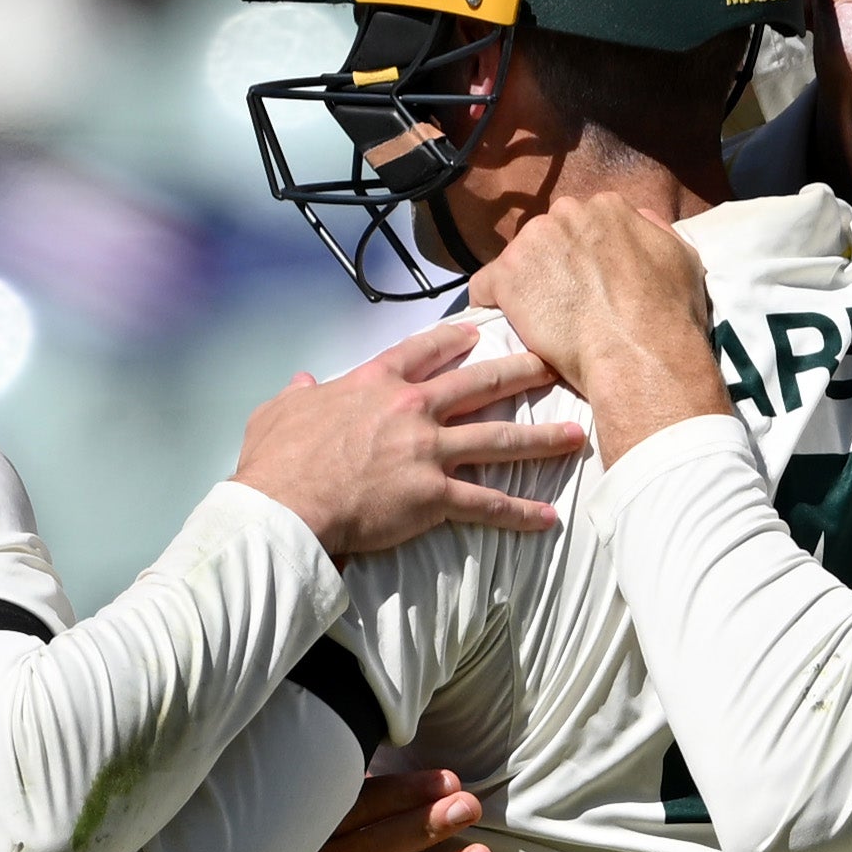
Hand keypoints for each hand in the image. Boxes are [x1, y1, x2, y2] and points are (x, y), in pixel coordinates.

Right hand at [230, 324, 587, 559]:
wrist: (285, 505)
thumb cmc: (276, 461)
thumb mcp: (279, 412)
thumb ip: (298, 394)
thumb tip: (301, 382)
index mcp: (374, 385)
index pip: (422, 352)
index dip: (453, 340)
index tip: (477, 333)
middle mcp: (411, 410)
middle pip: (478, 385)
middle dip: (521, 373)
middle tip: (552, 366)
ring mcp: (427, 452)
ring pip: (497, 440)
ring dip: (540, 438)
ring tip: (575, 436)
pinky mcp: (434, 496)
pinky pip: (486, 505)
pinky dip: (519, 513)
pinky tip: (548, 518)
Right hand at [266, 767, 497, 851]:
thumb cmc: (324, 847)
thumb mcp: (324, 817)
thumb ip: (357, 795)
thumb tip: (431, 774)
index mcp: (300, 833)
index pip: (356, 808)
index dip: (404, 793)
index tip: (449, 781)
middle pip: (374, 850)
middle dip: (426, 827)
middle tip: (469, 807)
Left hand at [477, 198, 724, 459]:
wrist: (639, 355)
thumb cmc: (666, 314)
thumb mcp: (681, 257)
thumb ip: (652, 230)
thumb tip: (636, 219)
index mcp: (607, 206)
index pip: (581, 223)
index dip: (581, 255)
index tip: (585, 280)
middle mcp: (567, 212)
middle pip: (547, 236)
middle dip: (552, 264)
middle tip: (564, 300)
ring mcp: (533, 241)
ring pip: (518, 260)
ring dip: (526, 284)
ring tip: (543, 318)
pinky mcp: (506, 275)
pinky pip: (484, 286)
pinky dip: (493, 304)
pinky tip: (511, 322)